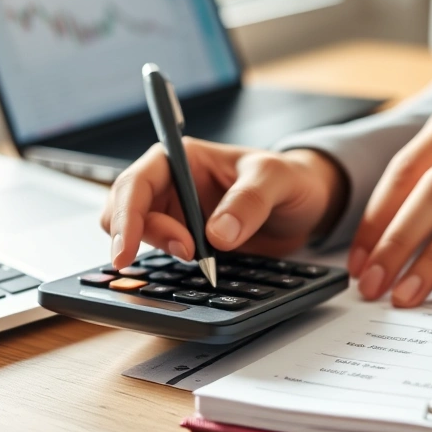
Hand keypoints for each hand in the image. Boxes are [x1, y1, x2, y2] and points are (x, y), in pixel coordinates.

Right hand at [101, 138, 346, 268]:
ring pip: (138, 237)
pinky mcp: (187, 242)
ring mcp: (177, 215)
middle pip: (124, 212)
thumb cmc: (290, 178)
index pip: (136, 182)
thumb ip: (249, 201)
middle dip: (141, 236)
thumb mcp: (277, 180)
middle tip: (189, 254)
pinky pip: (161, 257)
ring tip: (203, 258)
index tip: (126, 249)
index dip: (124, 216)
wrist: (307, 204)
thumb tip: (217, 234)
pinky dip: (167, 268)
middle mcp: (172, 185)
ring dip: (159, 252)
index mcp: (183, 158)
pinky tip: (193, 273)